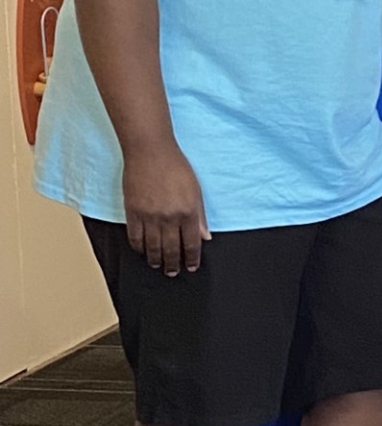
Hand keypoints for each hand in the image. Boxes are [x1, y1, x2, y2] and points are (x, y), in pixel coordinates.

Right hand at [123, 143, 208, 276]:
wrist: (151, 152)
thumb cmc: (176, 168)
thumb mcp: (196, 191)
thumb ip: (200, 216)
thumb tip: (205, 237)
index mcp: (188, 212)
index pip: (191, 244)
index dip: (191, 258)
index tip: (191, 267)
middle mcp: (169, 217)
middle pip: (171, 249)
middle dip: (173, 264)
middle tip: (173, 273)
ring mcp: (150, 216)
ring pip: (152, 246)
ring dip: (156, 259)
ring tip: (158, 266)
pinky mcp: (133, 212)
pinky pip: (135, 236)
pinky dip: (138, 247)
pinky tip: (141, 252)